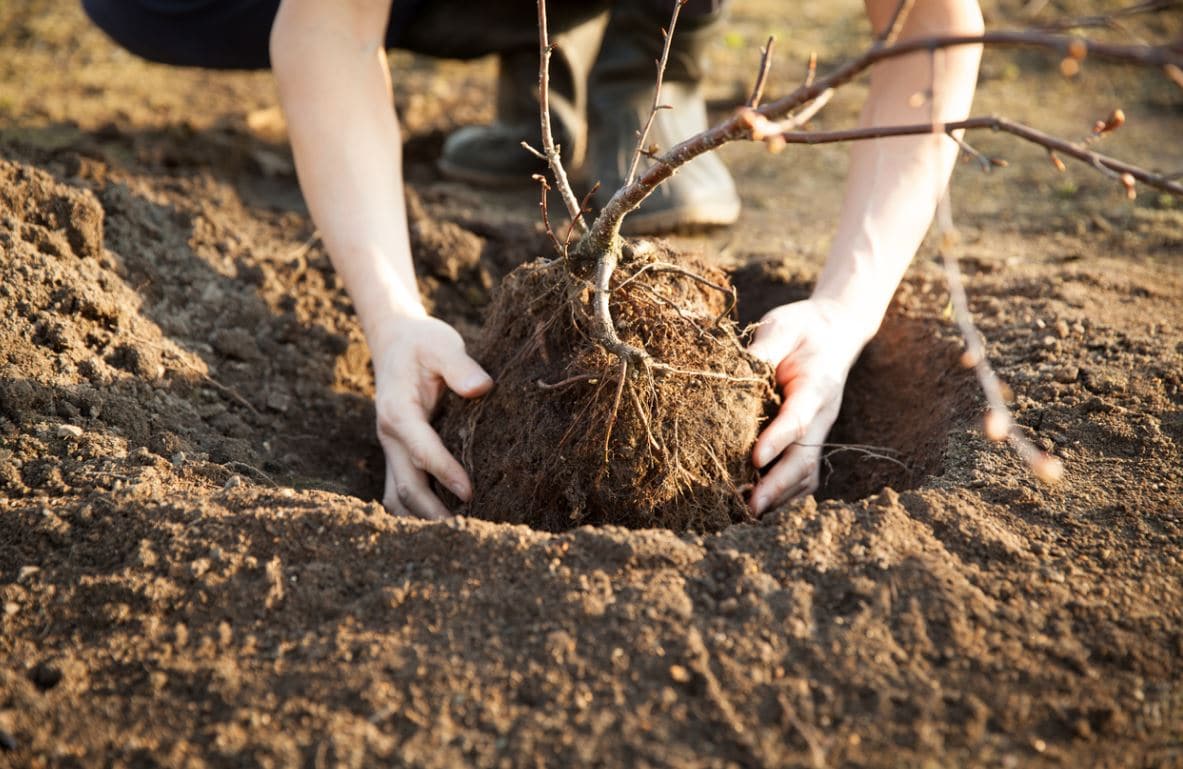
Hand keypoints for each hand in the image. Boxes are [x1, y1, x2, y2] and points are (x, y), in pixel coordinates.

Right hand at [370, 315, 492, 519]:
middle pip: (405, 487)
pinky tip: (445, 521)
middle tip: (465, 534)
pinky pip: (402, 489)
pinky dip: (418, 510)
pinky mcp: (399, 453)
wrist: (394, 340)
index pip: (421, 451)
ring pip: (397, 496)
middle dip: (432, 513)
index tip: (469, 494)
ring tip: (456, 537)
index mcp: (398, 411)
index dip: (444, 474)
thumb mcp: (442, 344)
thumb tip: (482, 388)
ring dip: (421, 518)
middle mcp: (389, 435)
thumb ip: (460, 366)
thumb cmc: (422, 342)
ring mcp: (391, 448)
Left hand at [747, 298, 870, 514]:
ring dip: (780, 495)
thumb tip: (734, 372)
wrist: (835, 332)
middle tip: (750, 506)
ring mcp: (819, 430)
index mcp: (816, 385)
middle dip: (778, 484)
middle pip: (805, 457)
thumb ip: (763, 349)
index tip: (755, 459)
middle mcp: (822, 414)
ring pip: (806, 472)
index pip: (798, 418)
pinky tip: (757, 504)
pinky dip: (784, 493)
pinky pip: (803, 474)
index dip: (778, 440)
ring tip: (746, 513)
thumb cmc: (803, 328)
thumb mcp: (783, 326)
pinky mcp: (811, 440)